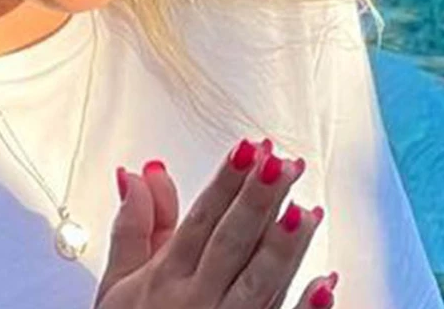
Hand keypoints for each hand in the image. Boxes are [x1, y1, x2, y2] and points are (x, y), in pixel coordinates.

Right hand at [96, 141, 338, 308]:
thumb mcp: (116, 283)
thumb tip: (137, 175)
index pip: (201, 219)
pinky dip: (305, 308)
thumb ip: (132, 226)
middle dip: (258, 200)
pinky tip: (327, 283)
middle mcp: (197, 299)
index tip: (248, 149)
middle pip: (233, 242)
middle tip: (283, 162)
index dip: (225, 183)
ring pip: (262, 281)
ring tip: (305, 209)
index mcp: (165, 277)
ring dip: (284, 246)